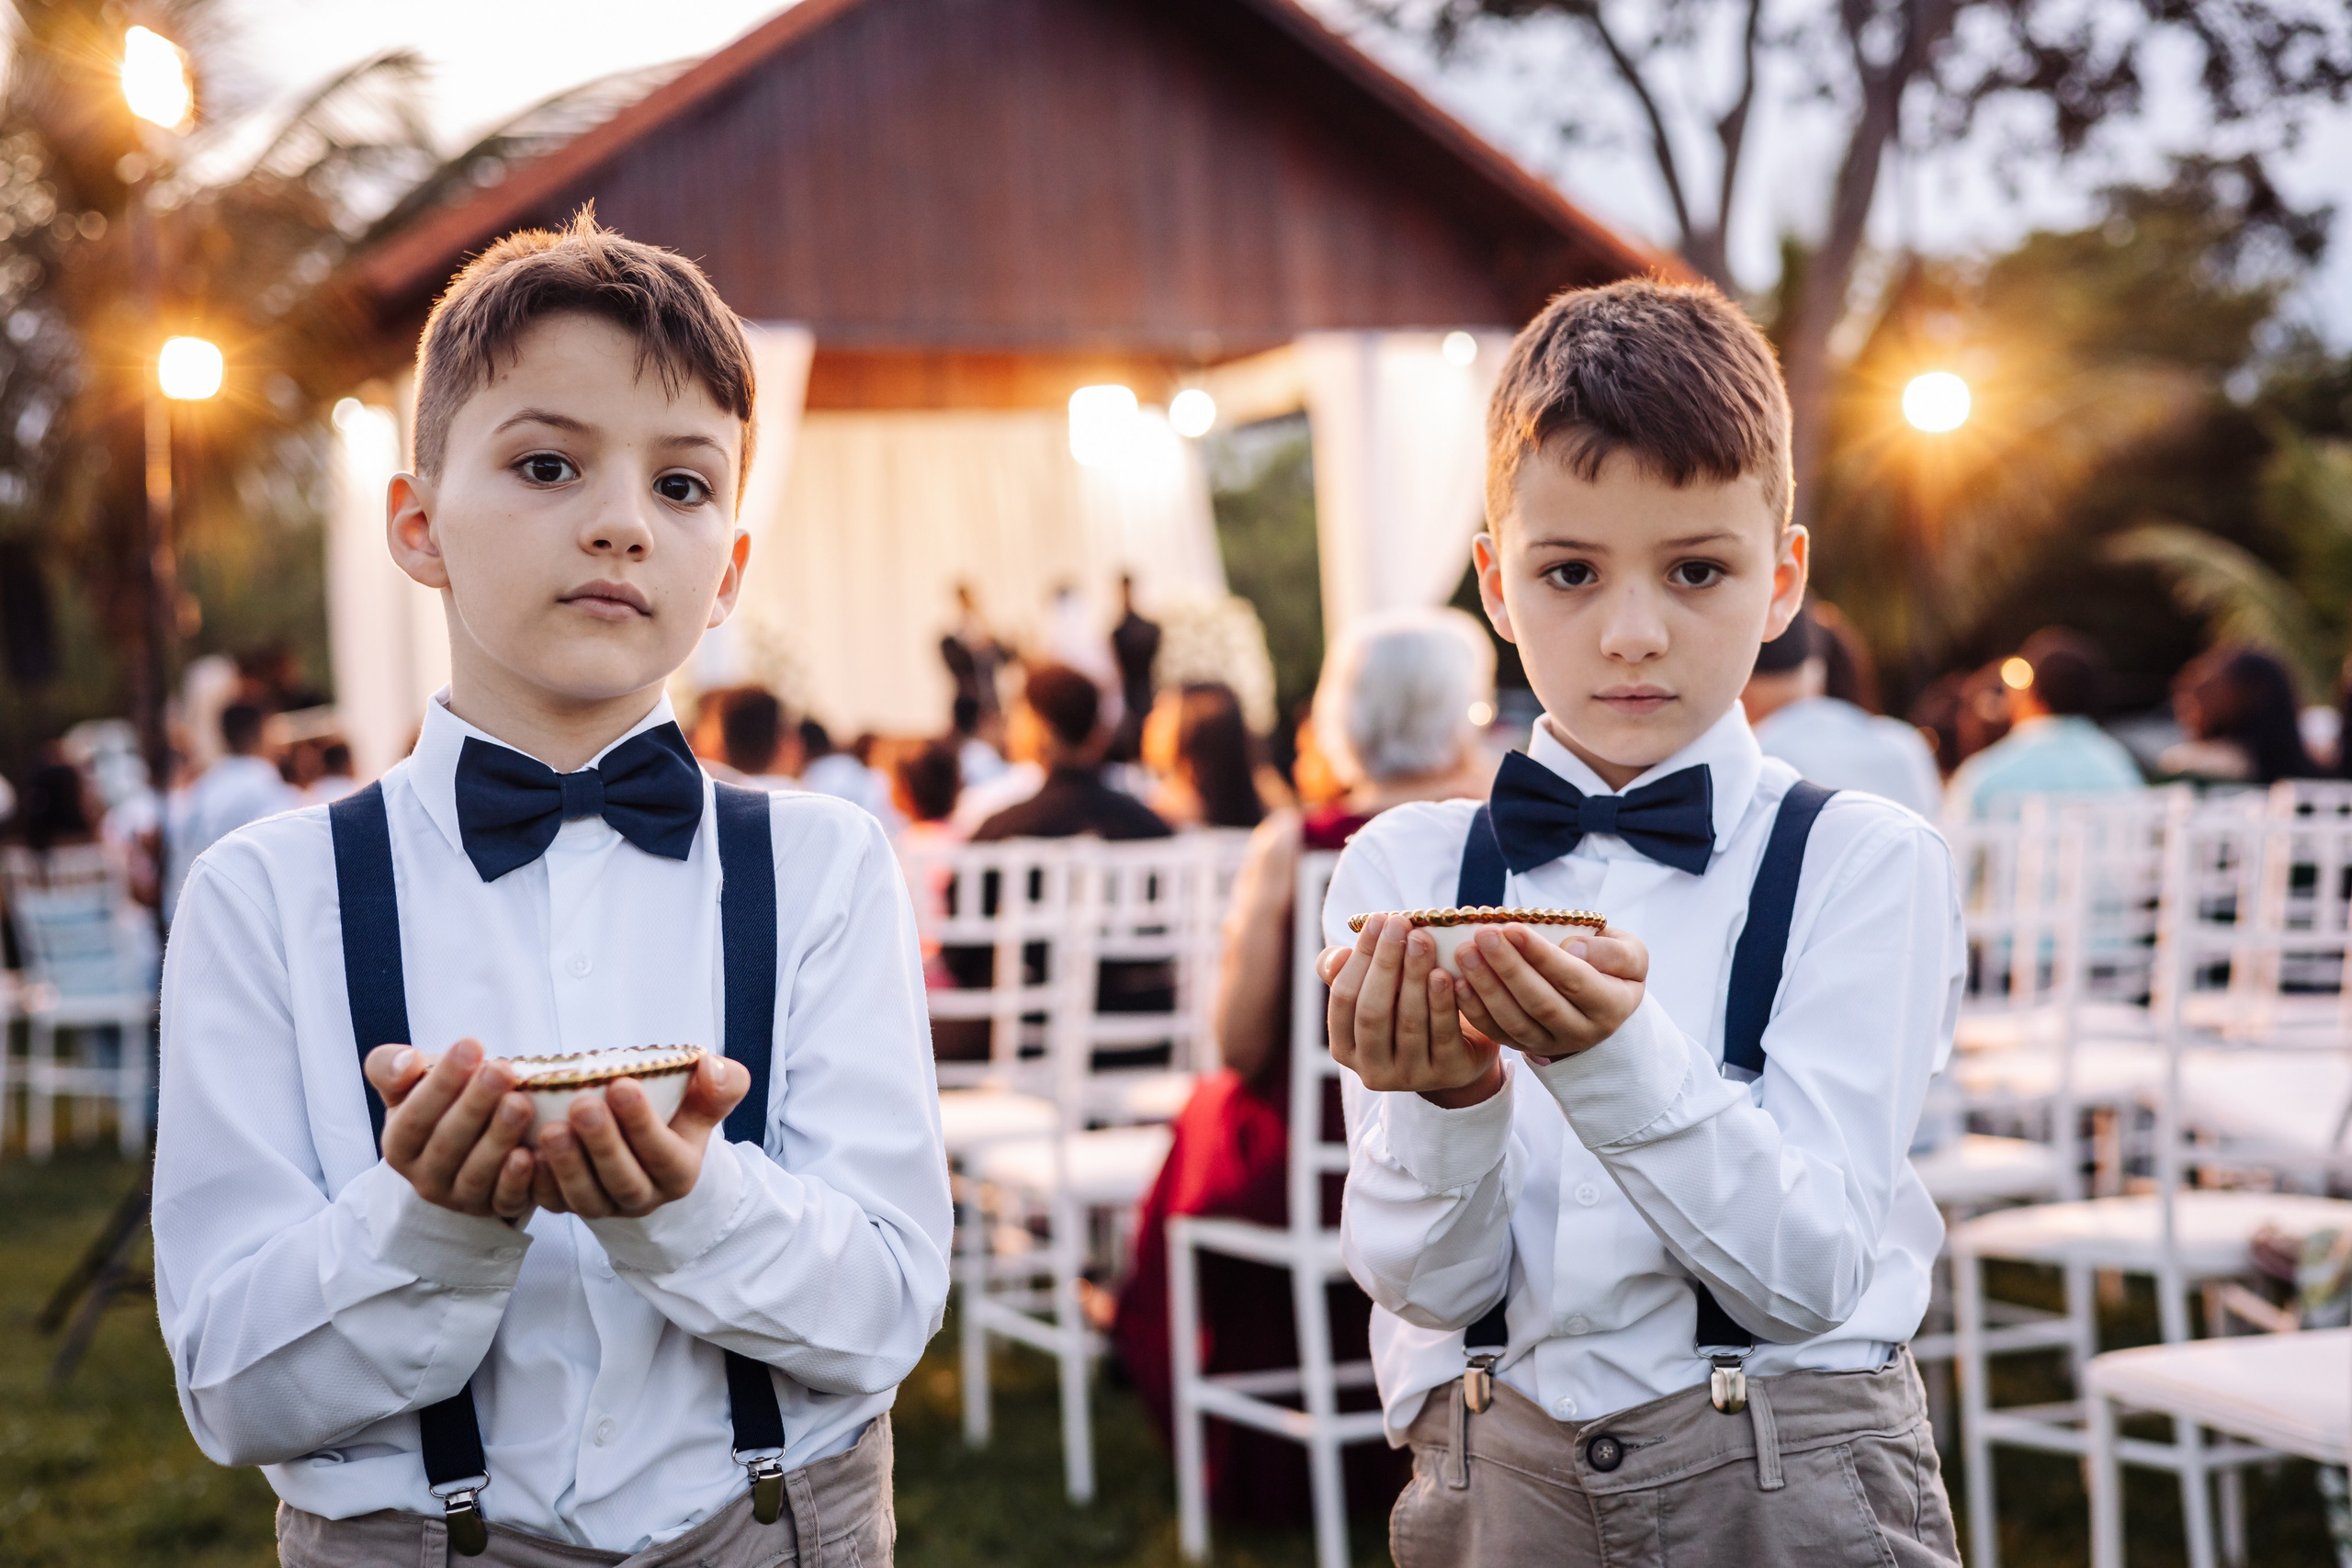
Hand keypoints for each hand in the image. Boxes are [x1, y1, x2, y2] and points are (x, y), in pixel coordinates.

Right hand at [368, 1039, 536, 1219]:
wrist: (469, 1144)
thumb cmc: (440, 1104)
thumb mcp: (408, 1084)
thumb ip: (391, 1067)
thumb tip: (404, 1063)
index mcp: (399, 1146)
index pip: (415, 1116)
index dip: (441, 1082)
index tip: (470, 1044)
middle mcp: (425, 1178)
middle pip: (448, 1143)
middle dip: (475, 1105)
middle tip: (501, 1070)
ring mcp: (461, 1198)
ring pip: (477, 1172)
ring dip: (499, 1138)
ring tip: (520, 1103)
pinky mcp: (497, 1208)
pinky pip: (506, 1199)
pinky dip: (518, 1179)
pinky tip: (532, 1153)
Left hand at [531, 1054, 751, 1218]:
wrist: (644, 1147)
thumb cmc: (675, 1113)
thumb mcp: (705, 1099)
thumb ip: (722, 1083)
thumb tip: (710, 1066)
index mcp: (680, 1172)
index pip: (664, 1153)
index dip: (642, 1123)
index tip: (622, 1085)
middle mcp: (643, 1197)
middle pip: (623, 1180)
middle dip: (602, 1144)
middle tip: (582, 1104)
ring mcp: (604, 1206)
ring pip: (585, 1197)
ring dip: (566, 1166)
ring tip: (551, 1129)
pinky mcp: (569, 1206)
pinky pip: (551, 1204)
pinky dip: (536, 1184)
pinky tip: (523, 1155)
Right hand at [1317, 912, 1502, 1106]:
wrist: (1458, 1050)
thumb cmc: (1405, 1010)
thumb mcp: (1375, 992)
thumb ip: (1347, 973)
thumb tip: (1338, 958)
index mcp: (1345, 1048)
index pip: (1343, 999)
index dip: (1359, 958)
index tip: (1377, 919)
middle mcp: (1371, 1070)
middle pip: (1372, 1012)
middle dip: (1385, 963)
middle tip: (1400, 924)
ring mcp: (1409, 1077)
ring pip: (1409, 1022)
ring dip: (1414, 976)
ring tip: (1422, 940)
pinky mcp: (1446, 1074)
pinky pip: (1442, 1034)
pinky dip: (1443, 1002)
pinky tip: (1446, 974)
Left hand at [1451, 924, 1647, 1061]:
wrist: (1602, 999)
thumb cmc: (1611, 965)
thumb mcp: (1630, 953)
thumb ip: (1612, 951)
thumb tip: (1573, 948)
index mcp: (1611, 1006)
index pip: (1574, 980)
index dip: (1541, 956)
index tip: (1513, 927)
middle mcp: (1581, 1031)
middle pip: (1539, 1003)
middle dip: (1507, 968)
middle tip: (1482, 935)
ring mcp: (1550, 1043)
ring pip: (1514, 1021)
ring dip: (1485, 987)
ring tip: (1464, 953)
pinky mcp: (1524, 1046)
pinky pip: (1496, 1032)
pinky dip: (1474, 1009)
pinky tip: (1456, 982)